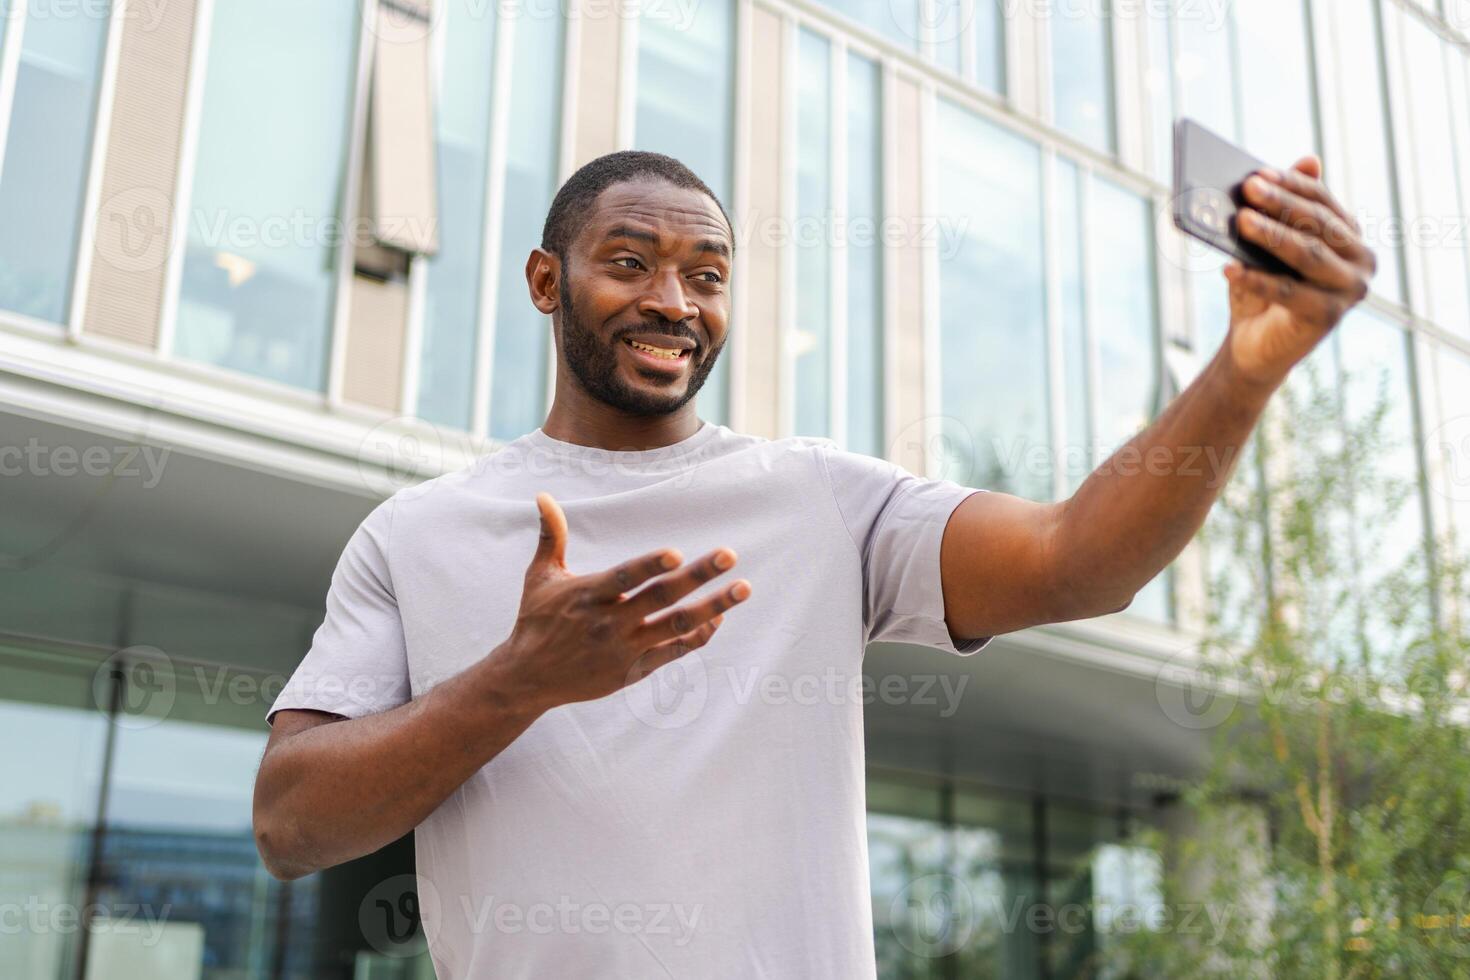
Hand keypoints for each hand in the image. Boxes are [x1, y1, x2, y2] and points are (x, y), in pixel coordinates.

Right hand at [502, 492, 751, 712]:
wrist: (528, 678)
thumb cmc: (537, 620)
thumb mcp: (540, 577)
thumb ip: (551, 536)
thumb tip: (543, 495)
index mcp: (589, 595)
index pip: (624, 578)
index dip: (650, 566)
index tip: (677, 553)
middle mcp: (610, 622)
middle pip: (661, 598)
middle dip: (698, 576)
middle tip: (729, 555)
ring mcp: (625, 648)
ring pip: (678, 625)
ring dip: (714, 607)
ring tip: (743, 588)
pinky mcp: (634, 669)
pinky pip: (674, 651)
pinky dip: (698, 635)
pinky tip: (719, 617)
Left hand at [1223, 155, 1376, 388]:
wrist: (1254, 346)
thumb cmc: (1262, 288)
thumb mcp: (1269, 246)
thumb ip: (1285, 209)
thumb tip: (1310, 159)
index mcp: (1350, 236)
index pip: (1322, 202)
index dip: (1291, 185)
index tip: (1258, 173)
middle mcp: (1361, 260)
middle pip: (1318, 224)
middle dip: (1281, 204)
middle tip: (1248, 187)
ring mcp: (1350, 290)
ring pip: (1308, 255)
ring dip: (1272, 235)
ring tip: (1240, 220)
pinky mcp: (1330, 317)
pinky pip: (1289, 292)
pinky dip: (1257, 279)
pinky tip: (1228, 268)